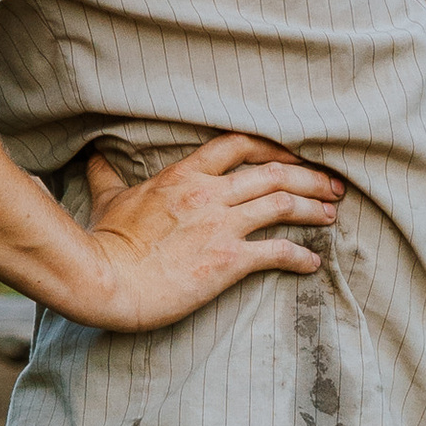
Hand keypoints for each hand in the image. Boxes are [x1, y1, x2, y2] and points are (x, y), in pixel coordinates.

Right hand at [76, 132, 341, 333]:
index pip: (239, 145)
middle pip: (273, 173)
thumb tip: (93, 155)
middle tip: (332, 186)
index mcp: (185, 176)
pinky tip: (313, 263)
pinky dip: (300, 256)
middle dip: (309, 177)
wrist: (108, 280)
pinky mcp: (228, 260)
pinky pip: (277, 252)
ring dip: (312, 208)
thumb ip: (106, 174)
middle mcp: (209, 194)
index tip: (295, 156)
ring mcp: (221, 226)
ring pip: (282, 205)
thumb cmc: (106, 242)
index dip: (273, 147)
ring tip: (331, 215)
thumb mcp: (108, 199)